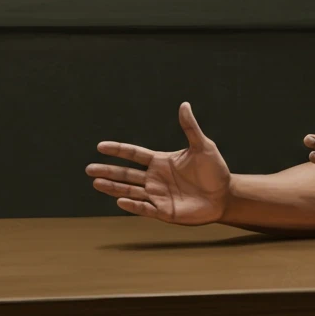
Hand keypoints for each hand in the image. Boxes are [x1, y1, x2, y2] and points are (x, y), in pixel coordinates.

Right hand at [86, 102, 230, 224]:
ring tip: (96, 183)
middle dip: (108, 171)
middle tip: (89, 169)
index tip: (100, 146)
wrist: (225, 196)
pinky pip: (145, 208)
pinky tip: (120, 200)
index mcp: (160, 161)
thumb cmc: (215, 171)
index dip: (118, 150)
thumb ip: (190, 128)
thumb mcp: (203, 147)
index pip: (134, 154)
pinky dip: (133, 205)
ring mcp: (158, 196)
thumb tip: (184, 104)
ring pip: (130, 191)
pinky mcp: (165, 211)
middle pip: (126, 174)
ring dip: (114, 187)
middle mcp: (155, 179)